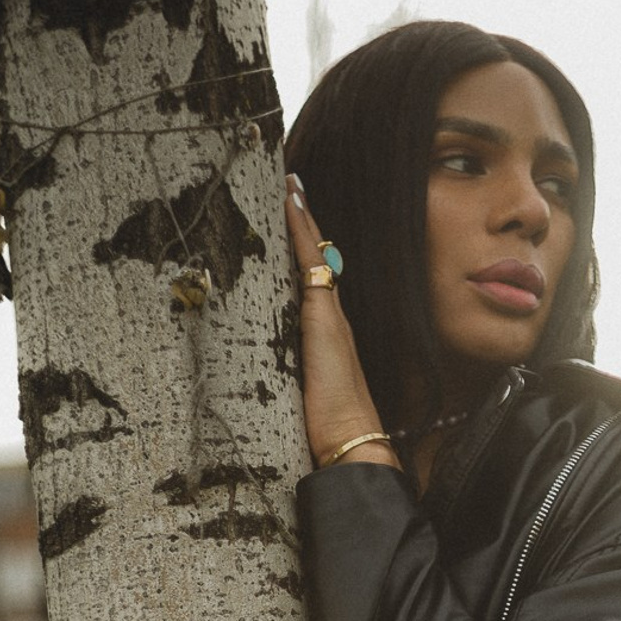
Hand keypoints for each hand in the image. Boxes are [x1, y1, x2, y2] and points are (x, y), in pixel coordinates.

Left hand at [284, 174, 399, 470]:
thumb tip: (268, 375)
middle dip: (302, 218)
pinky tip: (290, 200)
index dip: (303, 243)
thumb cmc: (329, 427)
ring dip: (301, 215)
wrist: (352, 441)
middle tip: (288, 179)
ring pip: (314, 252)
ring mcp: (328, 313)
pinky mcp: (323, 316)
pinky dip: (302, 230)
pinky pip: (312, 262)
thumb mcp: (303, 392)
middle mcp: (331, 315)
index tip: (290, 210)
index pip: (314, 276)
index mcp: (327, 331)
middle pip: (318, 255)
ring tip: (287, 179)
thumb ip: (293, 376)